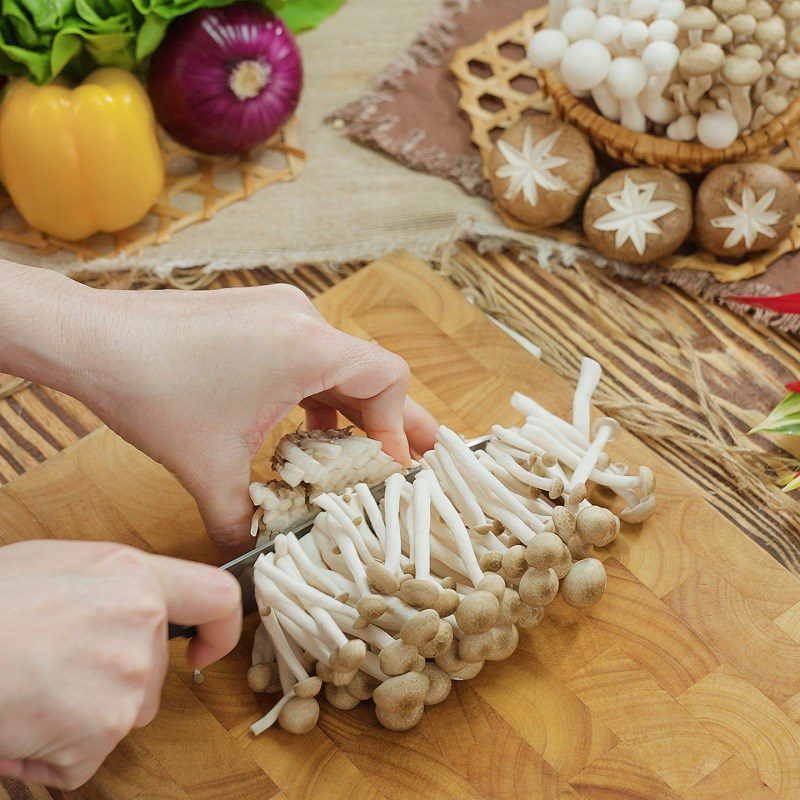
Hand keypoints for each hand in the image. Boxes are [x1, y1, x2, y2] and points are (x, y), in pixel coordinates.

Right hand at [0, 540, 240, 788]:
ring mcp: (126, 680)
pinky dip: (51, 755)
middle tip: (51, 667)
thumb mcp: (58, 564)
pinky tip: (17, 721)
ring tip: (29, 689)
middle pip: (152, 674)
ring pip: (123, 715)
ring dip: (81, 717)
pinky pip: (84, 759)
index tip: (202, 649)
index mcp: (135, 577)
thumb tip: (131, 609)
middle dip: (111, 682)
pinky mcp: (99, 732)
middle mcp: (142, 624)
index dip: (220, 629)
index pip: (217, 598)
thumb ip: (113, 585)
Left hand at [80, 284, 436, 550]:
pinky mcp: (257, 313)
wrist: (91, 338)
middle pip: (368, 372)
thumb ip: (240, 522)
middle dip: (385, 422)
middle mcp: (302, 320)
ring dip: (347, 410)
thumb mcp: (207, 467)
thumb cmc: (150, 390)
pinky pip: (305, 355)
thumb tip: (252, 558)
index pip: (388, 379)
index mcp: (307, 348)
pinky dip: (314, 393)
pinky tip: (298, 428)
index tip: (386, 470)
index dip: (399, 427)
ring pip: (336, 364)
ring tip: (348, 454)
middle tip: (402, 461)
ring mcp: (278, 311)